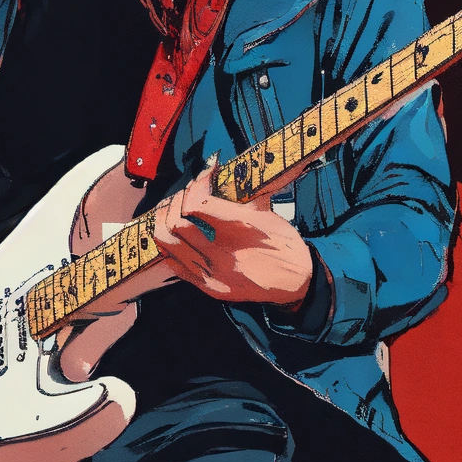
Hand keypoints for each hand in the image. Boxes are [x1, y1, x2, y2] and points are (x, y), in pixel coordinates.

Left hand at [151, 159, 319, 310]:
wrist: (295, 283)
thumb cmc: (283, 245)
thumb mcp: (266, 214)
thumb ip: (238, 198)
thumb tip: (217, 175)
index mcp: (239, 230)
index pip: (196, 202)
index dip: (195, 183)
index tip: (204, 174)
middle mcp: (221, 253)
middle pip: (175, 222)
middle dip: (174, 202)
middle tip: (183, 194)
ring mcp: (211, 273)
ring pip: (167, 244)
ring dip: (165, 222)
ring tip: (173, 212)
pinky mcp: (206, 287)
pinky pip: (174, 264)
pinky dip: (170, 246)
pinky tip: (177, 236)